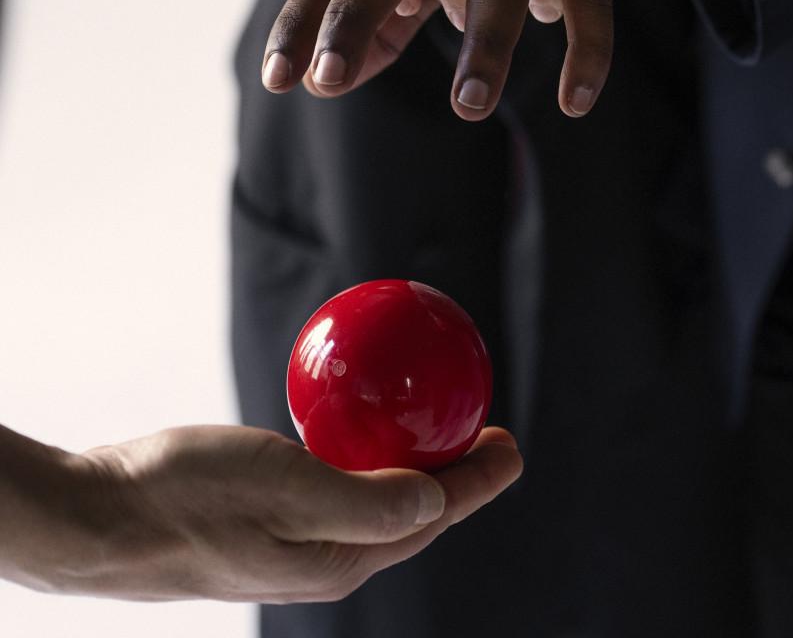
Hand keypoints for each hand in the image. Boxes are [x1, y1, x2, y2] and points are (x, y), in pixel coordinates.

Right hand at [4, 420, 519, 602]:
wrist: (97, 519)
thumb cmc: (186, 497)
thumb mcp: (283, 488)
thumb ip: (364, 499)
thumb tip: (436, 500)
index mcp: (337, 561)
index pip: (431, 518)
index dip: (479, 481)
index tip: (511, 439)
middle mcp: (320, 559)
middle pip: (409, 511)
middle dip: (455, 473)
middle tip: (484, 419)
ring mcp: (289, 543)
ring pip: (371, 496)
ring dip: (408, 459)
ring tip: (431, 415)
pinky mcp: (260, 520)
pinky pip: (330, 481)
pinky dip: (357, 450)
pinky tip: (348, 416)